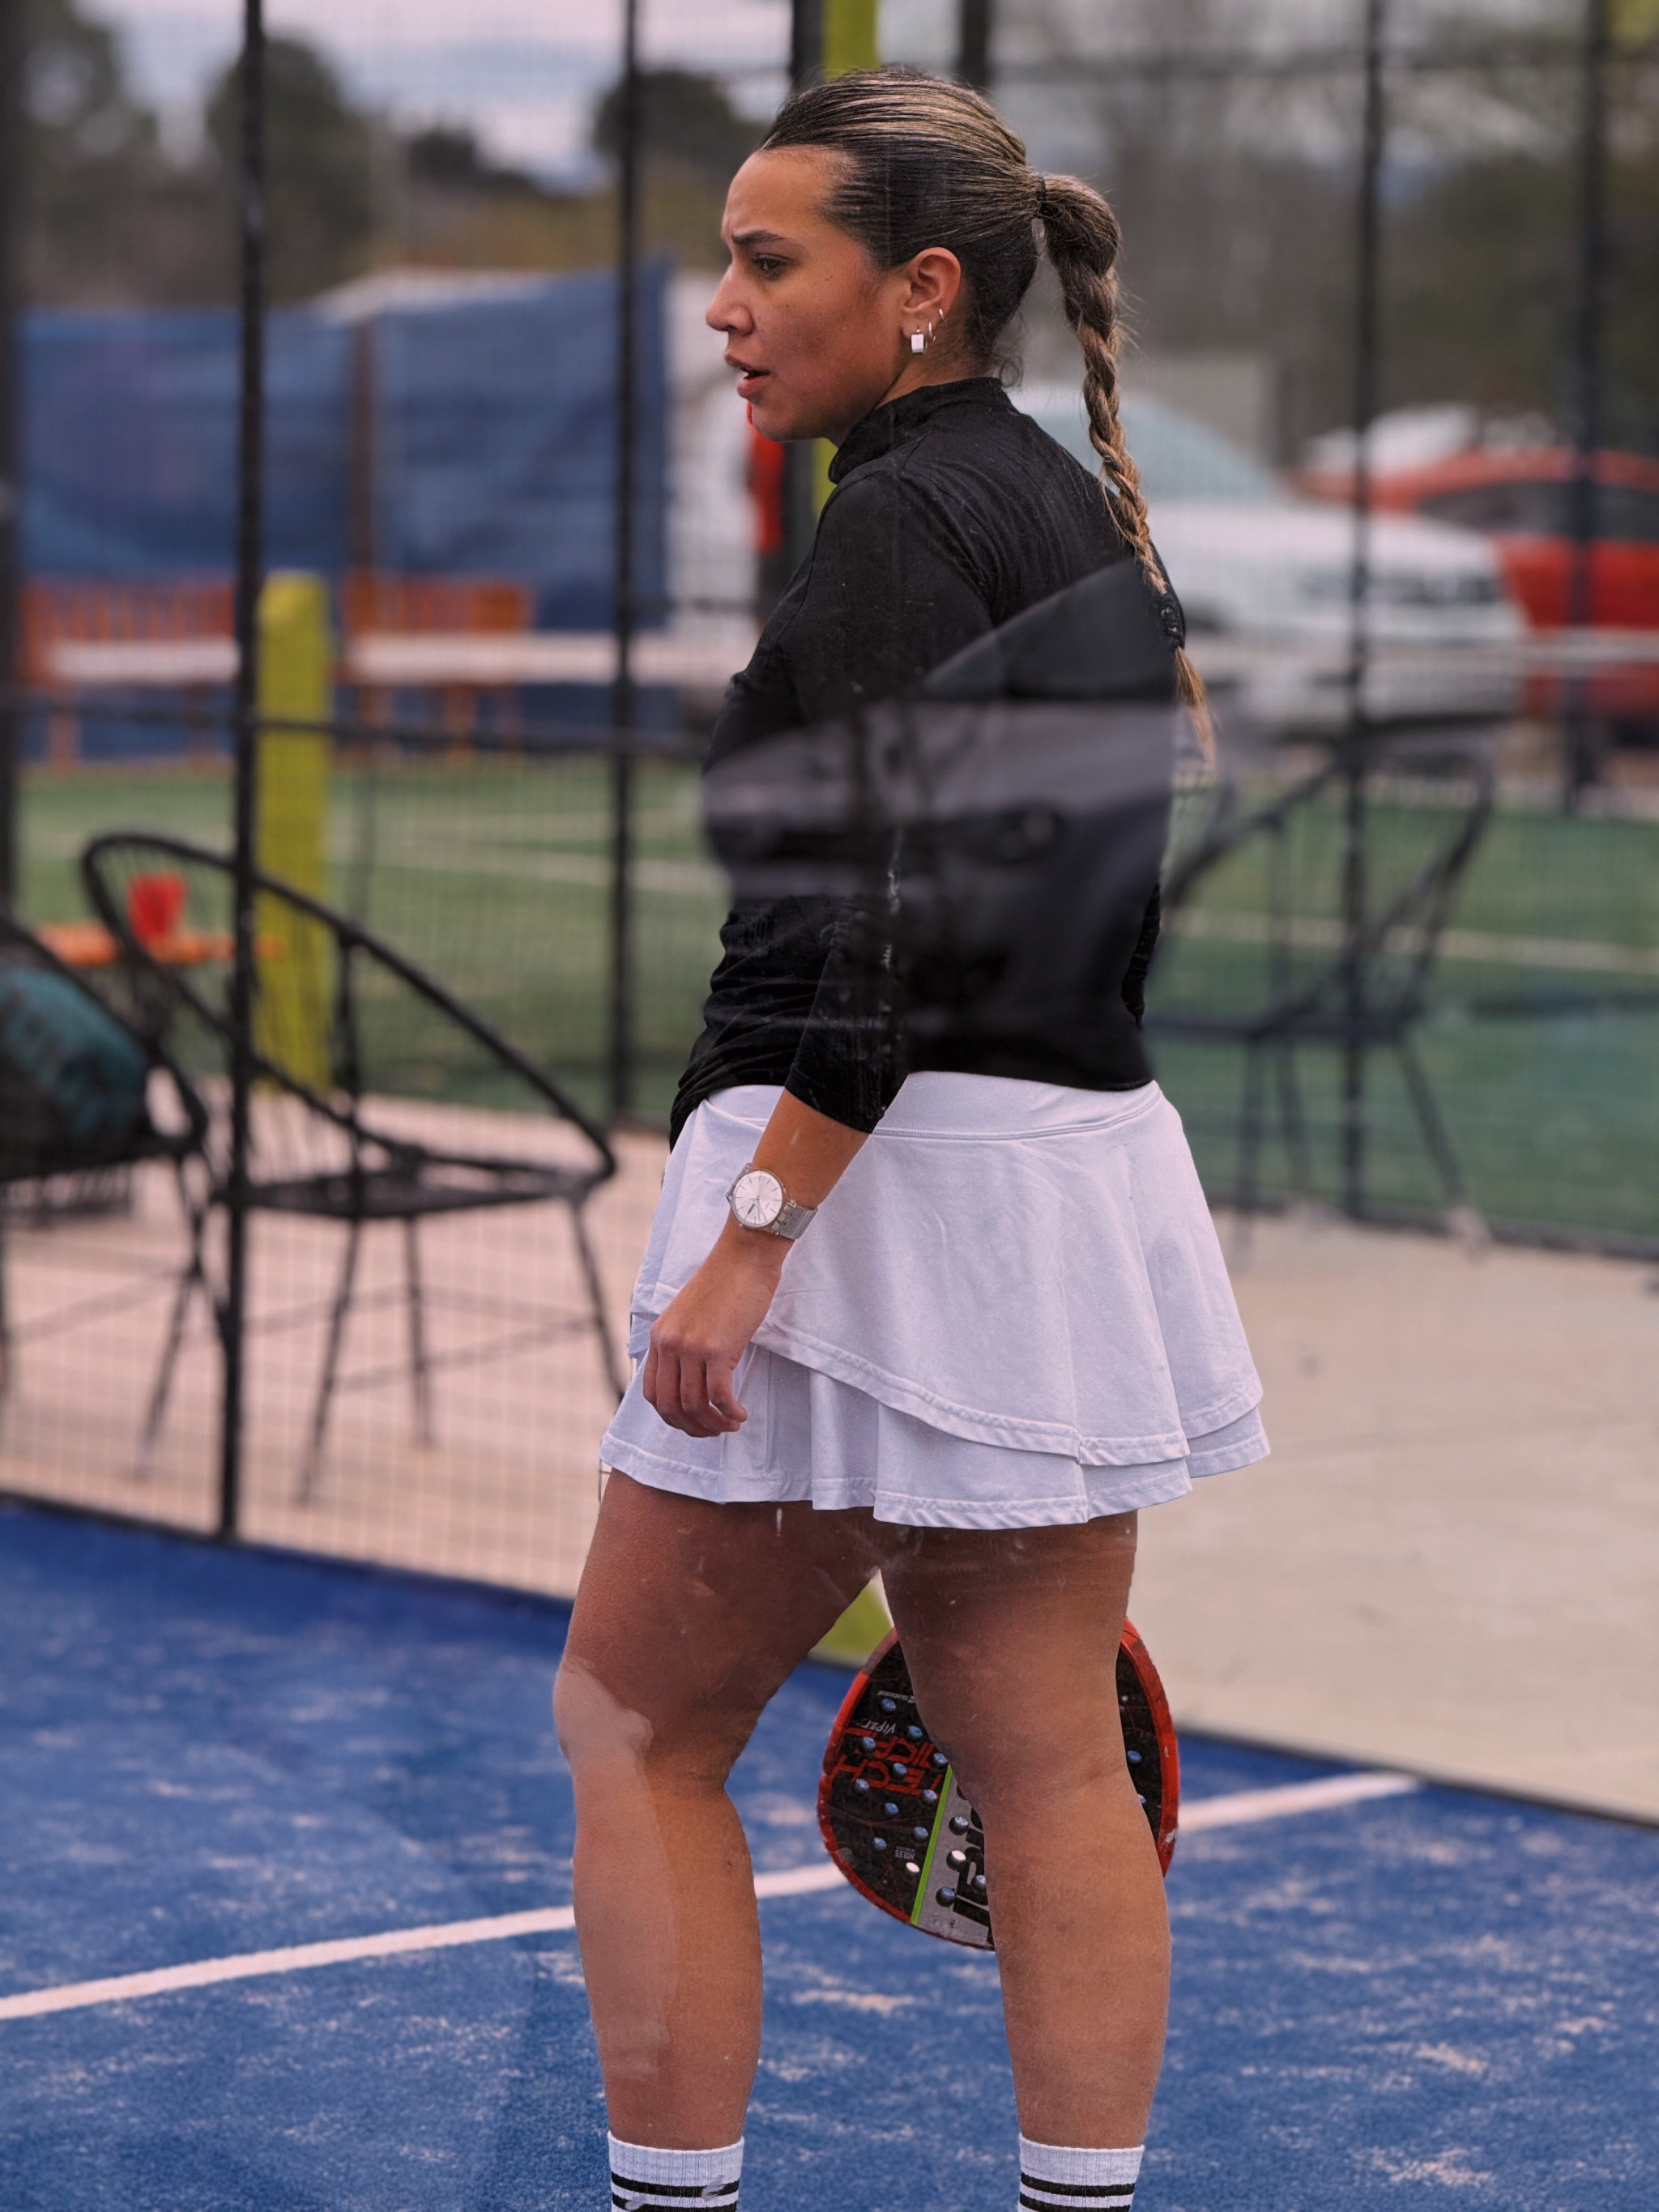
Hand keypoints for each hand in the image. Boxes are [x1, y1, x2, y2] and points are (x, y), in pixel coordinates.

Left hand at [644, 1221, 788, 1437]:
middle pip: (670, 1405)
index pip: (652, 1393)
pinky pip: (719, 1395)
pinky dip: (730, 1412)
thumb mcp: (690, 1315)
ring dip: (715, 1423)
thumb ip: (683, 1344)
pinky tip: (741, 1414)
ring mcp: (691, 1347)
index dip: (671, 1417)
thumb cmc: (726, 1283)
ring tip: (732, 1425)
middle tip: (714, 1431)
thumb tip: (692, 1379)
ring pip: (695, 1404)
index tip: (692, 1422)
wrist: (745, 1256)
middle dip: (692, 1427)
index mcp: (659, 1337)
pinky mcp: (717, 1349)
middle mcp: (669, 1344)